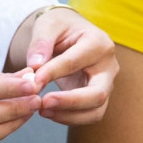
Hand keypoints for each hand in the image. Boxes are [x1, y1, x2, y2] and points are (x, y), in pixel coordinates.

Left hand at [22, 8, 116, 124]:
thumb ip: (41, 43)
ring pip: (95, 111)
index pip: (76, 62)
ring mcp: (106, 84)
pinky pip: (88, 115)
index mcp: (99, 43)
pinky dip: (68, 118)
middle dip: (69, 102)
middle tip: (42, 103)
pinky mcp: (97, 97)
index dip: (53, 73)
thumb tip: (35, 66)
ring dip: (68, 115)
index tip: (32, 81)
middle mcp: (109, 66)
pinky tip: (48, 112)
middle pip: (98, 94)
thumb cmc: (59, 26)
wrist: (69, 33)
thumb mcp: (48, 24)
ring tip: (42, 110)